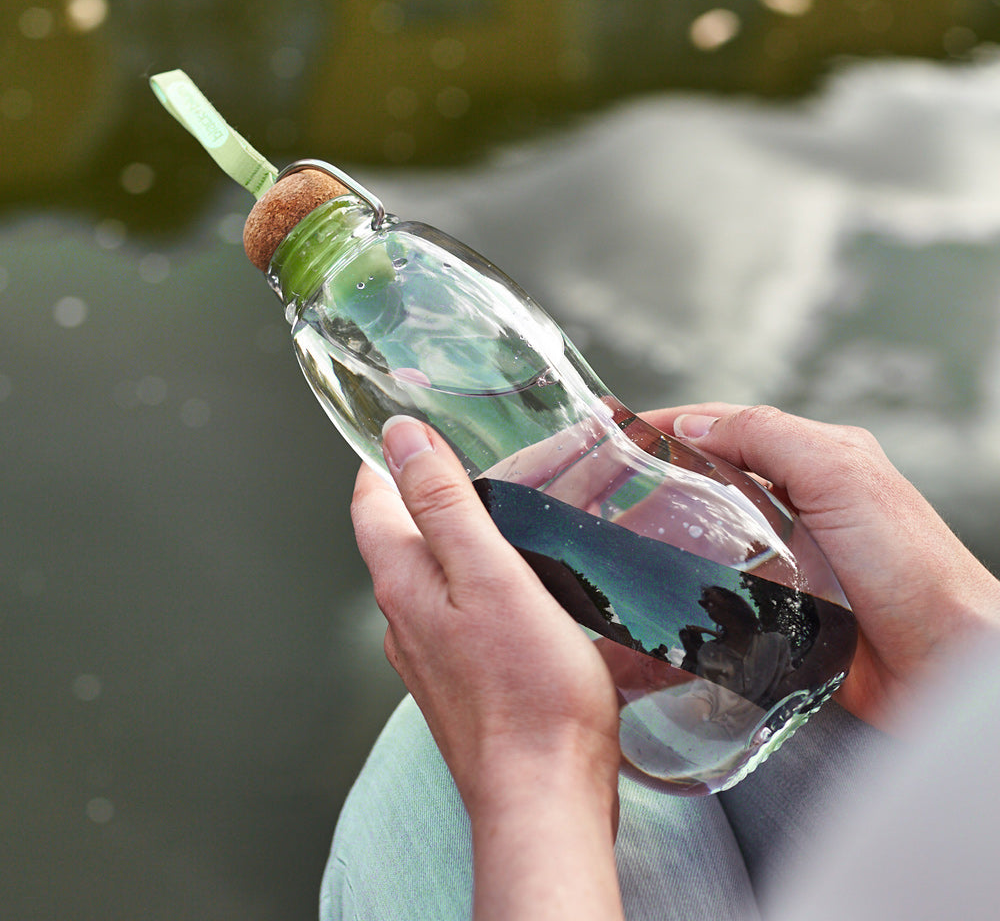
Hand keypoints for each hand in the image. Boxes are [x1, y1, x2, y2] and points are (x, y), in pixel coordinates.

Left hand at [351, 415, 623, 919]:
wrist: (544, 795)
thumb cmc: (528, 691)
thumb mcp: (489, 576)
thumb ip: (443, 504)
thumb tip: (400, 439)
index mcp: (404, 586)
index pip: (371, 505)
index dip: (383, 463)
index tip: (403, 431)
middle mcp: (407, 622)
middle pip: (402, 539)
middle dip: (429, 495)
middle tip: (472, 461)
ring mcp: (434, 657)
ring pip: (435, 577)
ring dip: (460, 539)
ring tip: (506, 513)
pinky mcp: (466, 683)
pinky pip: (462, 612)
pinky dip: (482, 581)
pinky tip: (522, 584)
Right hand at [645, 403, 999, 728]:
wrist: (944, 666)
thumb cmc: (912, 568)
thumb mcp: (840, 474)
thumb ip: (771, 437)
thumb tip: (696, 423)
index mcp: (816, 458)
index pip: (727, 426)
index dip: (669, 424)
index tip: (616, 432)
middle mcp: (801, 502)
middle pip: (712, 476)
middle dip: (658, 477)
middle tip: (605, 491)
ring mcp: (789, 554)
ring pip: (712, 529)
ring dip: (668, 530)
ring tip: (620, 539)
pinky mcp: (781, 603)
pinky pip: (722, 581)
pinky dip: (689, 579)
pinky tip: (662, 588)